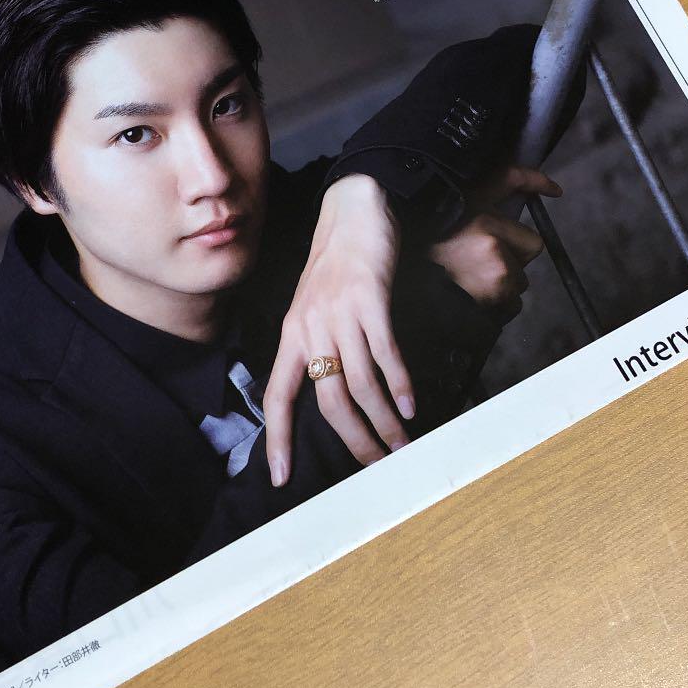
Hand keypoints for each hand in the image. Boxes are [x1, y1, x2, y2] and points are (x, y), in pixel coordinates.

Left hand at [263, 174, 413, 486]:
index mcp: (292, 334)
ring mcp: (339, 312)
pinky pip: (383, 351)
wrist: (353, 209)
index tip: (281, 478)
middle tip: (378, 468)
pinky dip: (399, 384)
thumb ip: (320, 347)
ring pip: (358, 383)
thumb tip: (338, 397)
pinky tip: (411, 405)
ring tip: (402, 445)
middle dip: (353, 442)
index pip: (276, 396)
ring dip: (383, 421)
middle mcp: (310, 327)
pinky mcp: (368, 297)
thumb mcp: (315, 308)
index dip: (277, 439)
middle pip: (326, 401)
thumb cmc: (337, 264)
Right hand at [429, 166, 560, 318]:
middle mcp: (484, 221)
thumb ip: (466, 217)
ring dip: (503, 283)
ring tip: (470, 282)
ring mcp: (495, 251)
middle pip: (531, 243)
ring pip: (521, 276)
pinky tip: (476, 299)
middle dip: (514, 257)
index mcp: (467, 203)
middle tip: (481, 264)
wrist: (409, 294)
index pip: (509, 177)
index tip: (554, 190)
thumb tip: (497, 228)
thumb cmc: (418, 259)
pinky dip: (500, 304)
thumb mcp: (433, 224)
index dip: (536, 181)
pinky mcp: (501, 280)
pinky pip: (515, 300)